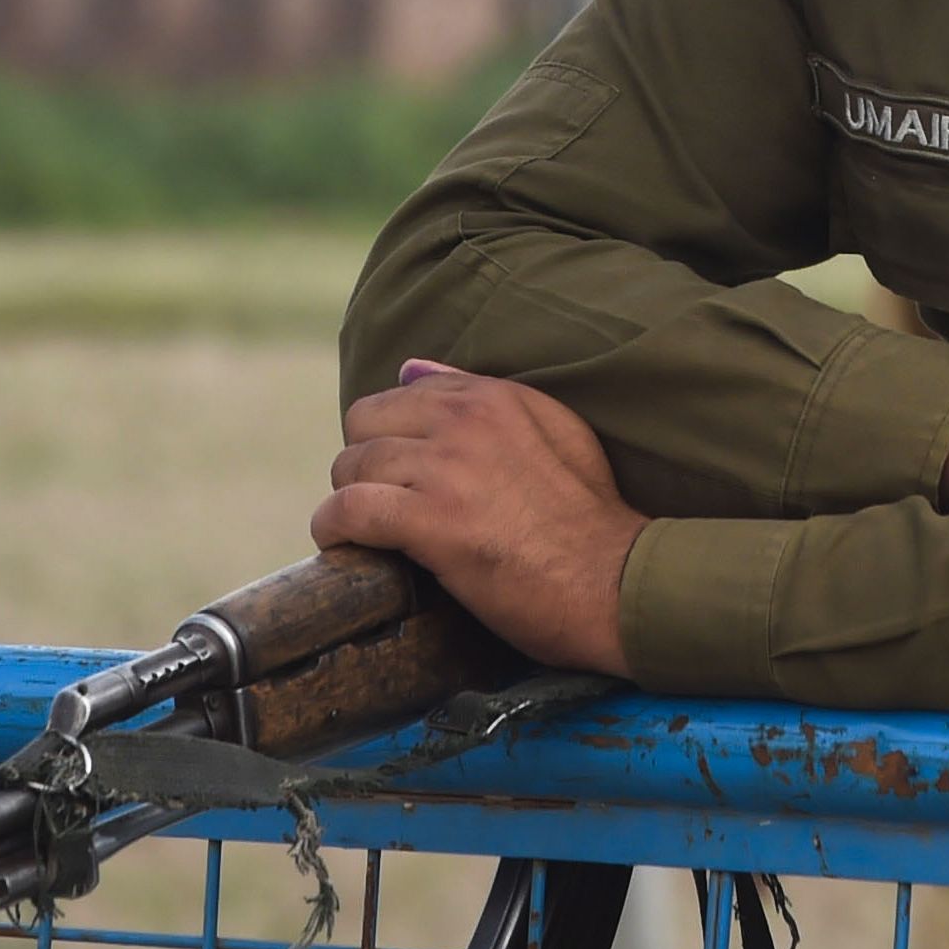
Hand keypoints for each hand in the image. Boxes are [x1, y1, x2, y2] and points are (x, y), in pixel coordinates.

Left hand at [315, 362, 644, 676]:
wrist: (614, 581)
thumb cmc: (591, 516)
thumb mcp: (556, 430)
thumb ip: (484, 395)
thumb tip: (410, 368)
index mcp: (493, 396)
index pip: (404, 394)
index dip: (395, 436)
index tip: (402, 472)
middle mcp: (464, 421)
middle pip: (365, 423)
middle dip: (365, 462)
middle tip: (381, 502)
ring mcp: (444, 469)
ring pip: (351, 466)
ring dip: (350, 498)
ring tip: (363, 530)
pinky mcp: (429, 521)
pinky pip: (349, 510)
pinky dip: (334, 528)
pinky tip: (343, 545)